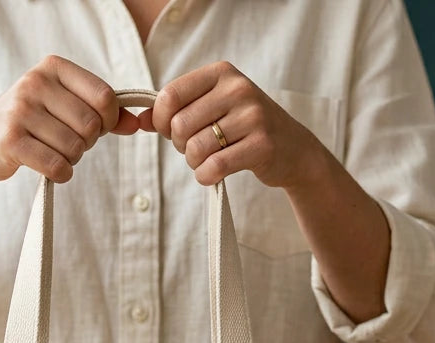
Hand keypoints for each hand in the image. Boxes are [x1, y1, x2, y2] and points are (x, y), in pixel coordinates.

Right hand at [0, 54, 140, 187]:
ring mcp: (21, 111)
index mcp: (52, 68)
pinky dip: (61, 174)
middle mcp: (35, 83)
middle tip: (67, 145)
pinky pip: (57, 166)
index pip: (104, 96)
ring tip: (53, 154)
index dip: (108, 121)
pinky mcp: (12, 141)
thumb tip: (136, 123)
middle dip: (86, 144)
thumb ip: (101, 113)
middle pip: (91, 125)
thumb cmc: (29, 125)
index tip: (95, 129)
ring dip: (71, 160)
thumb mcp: (62, 108)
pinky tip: (50, 170)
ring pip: (75, 148)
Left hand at [138, 62, 317, 190]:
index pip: (170, 95)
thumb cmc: (244, 129)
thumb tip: (141, 120)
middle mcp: (238, 89)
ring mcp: (252, 116)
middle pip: (180, 126)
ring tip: (208, 161)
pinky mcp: (261, 145)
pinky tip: (212, 174)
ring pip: (195, 149)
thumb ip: (176, 112)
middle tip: (196, 149)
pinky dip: (206, 176)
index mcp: (222, 73)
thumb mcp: (212, 110)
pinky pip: (214, 167)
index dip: (162, 121)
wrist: (293, 149)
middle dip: (180, 146)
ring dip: (194, 164)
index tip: (172, 132)